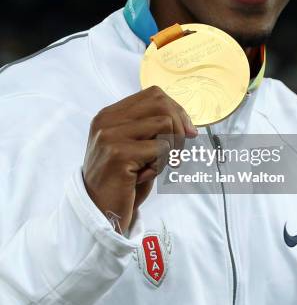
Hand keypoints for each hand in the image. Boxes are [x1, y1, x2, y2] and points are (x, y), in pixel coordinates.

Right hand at [83, 86, 196, 232]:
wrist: (99, 211)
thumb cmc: (122, 180)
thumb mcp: (134, 147)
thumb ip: (152, 130)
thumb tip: (189, 127)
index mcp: (110, 114)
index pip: (154, 94)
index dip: (177, 111)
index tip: (186, 132)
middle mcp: (107, 120)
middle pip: (162, 104)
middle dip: (178, 127)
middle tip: (176, 152)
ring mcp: (111, 135)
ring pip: (165, 124)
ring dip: (170, 148)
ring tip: (155, 165)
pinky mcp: (119, 153)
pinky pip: (162, 148)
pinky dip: (161, 165)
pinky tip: (143, 176)